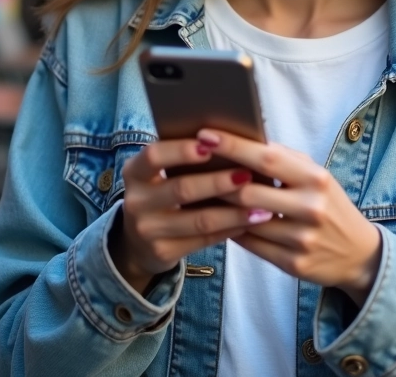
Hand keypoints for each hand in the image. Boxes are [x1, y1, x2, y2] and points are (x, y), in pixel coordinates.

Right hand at [109, 138, 269, 294]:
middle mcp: (136, 201)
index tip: (211, 145)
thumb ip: (180, 160)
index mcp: (134, 172)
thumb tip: (227, 142)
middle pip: (182, 189)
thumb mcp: (157, 176)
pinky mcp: (163, 252)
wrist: (137, 243)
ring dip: (234, 212)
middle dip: (218, 182)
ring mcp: (147, 230)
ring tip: (262, 206)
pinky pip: (203, 240)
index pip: (154, 156)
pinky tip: (249, 223)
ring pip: (199, 220)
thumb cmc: (160, 195)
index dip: (181, 150)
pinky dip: (229, 230)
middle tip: (247, 174)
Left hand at [200, 128, 381, 305]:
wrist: (358, 253)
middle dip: (216, 180)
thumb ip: (283, 159)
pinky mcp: (293, 264)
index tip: (204, 134)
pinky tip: (218, 219)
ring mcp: (302, 239)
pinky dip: (231, 230)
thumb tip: (240, 138)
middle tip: (190, 168)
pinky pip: (250, 244)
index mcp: (316, 179)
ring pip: (244, 221)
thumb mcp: (315, 176)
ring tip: (197, 192)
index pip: (266, 158)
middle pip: (248, 191)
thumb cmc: (328, 204)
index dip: (232, 146)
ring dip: (218, 207)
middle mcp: (311, 208)